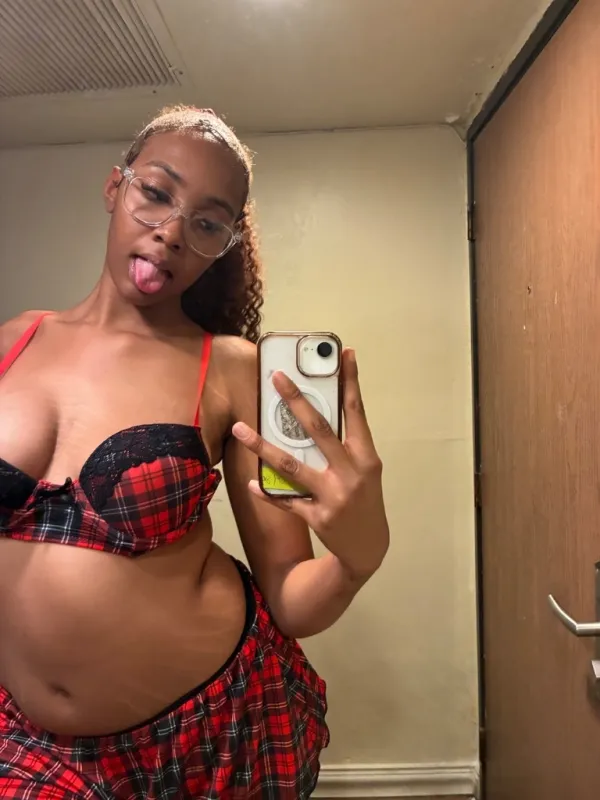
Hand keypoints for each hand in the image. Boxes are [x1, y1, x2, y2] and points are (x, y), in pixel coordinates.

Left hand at [232, 349, 388, 580]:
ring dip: (262, 445)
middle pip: (319, 430)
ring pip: (291, 465)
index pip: (356, 411)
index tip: (343, 353)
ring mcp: (333, 496)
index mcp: (366, 456)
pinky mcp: (317, 517)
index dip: (350, 381)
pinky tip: (250, 481)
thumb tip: (315, 413)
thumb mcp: (365, 470)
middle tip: (276, 377)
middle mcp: (351, 473)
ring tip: (239, 428)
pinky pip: (285, 500)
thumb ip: (346, 445)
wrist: (369, 548)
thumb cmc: (364, 498)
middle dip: (296, 400)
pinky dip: (266, 492)